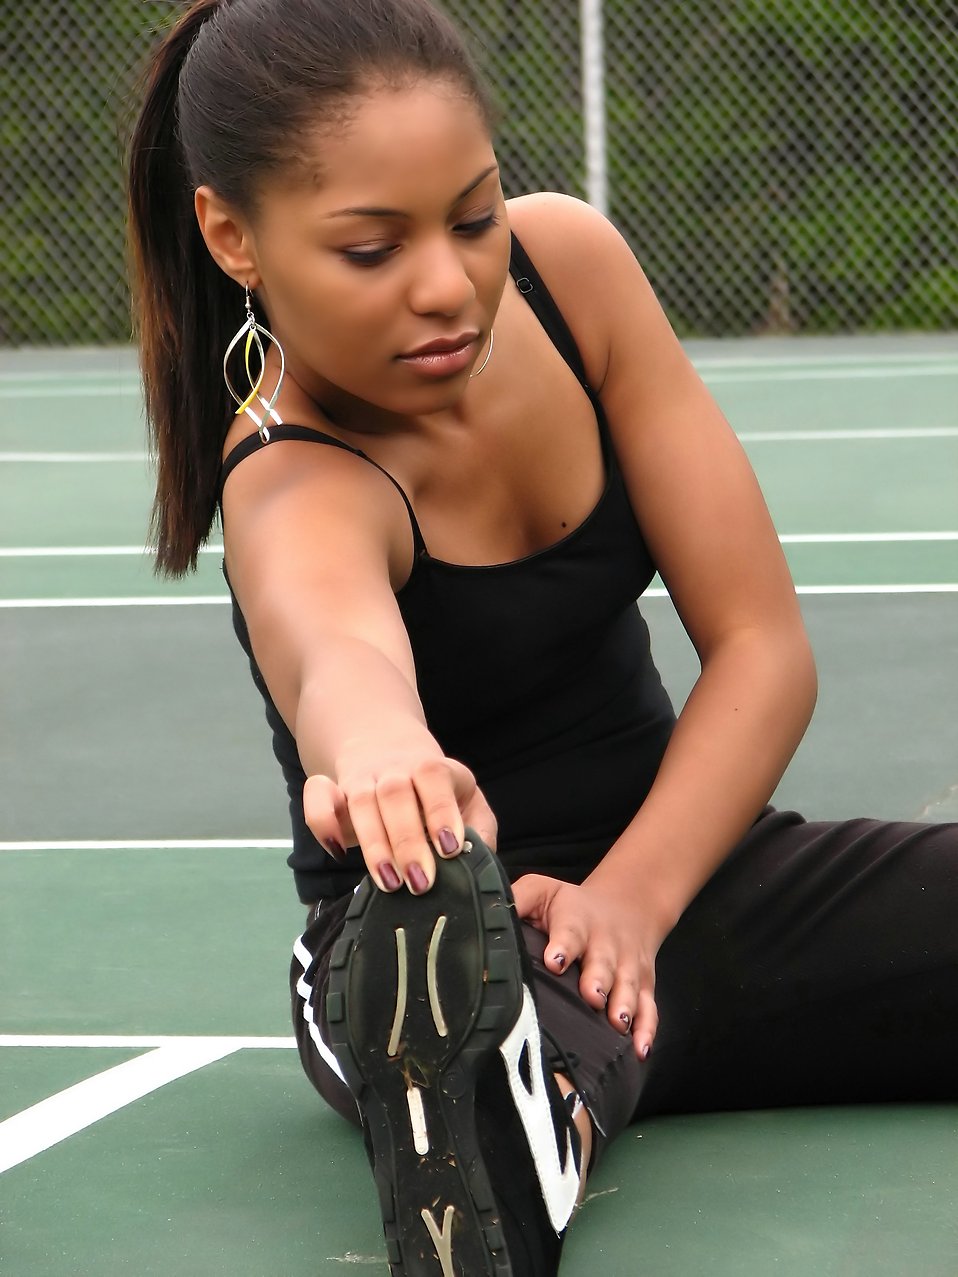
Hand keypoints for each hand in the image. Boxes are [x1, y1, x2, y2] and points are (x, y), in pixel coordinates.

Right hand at [303, 744, 496, 894]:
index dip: (441, 811)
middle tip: (421, 883)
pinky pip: (316, 796)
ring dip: (374, 845)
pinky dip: (321, 821)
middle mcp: (393, 768)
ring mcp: (360, 778)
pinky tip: (335, 850)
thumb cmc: (436, 790)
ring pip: (360, 802)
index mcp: (431, 767)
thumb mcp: (466, 800)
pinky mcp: (331, 789)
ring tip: (390, 884)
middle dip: (408, 840)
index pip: (434, 778)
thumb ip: (479, 829)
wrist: (384, 745)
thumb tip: (481, 862)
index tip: (450, 849)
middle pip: (395, 794)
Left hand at [511, 874, 658, 1058]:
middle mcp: (605, 943)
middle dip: (598, 979)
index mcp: (575, 920)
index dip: (563, 946)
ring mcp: (627, 965)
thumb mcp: (542, 891)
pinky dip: (647, 1028)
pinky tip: (640, 1049)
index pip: (569, 931)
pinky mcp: (644, 984)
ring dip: (624, 1004)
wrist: (628, 905)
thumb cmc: (572, 905)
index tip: (555, 961)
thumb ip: (516, 900)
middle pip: (603, 961)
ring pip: (628, 985)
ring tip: (618, 1023)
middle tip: (591, 996)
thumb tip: (482, 912)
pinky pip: (649, 1008)